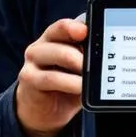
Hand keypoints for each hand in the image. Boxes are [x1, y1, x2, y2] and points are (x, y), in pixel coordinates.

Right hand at [15, 18, 87, 136]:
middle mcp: (42, 44)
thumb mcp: (79, 72)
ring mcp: (33, 59)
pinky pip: (51, 78)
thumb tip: (107, 57)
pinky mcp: (28, 77)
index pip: (66, 25)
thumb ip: (88, 61)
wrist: (43, 111)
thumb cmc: (65, 87)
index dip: (77, 25)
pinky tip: (80, 88)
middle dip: (83, 47)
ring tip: (91, 76)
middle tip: (98, 62)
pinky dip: (69, 83)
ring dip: (79, 65)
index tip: (88, 31)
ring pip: (58, 54)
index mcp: (55, 38)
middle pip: (61, 34)